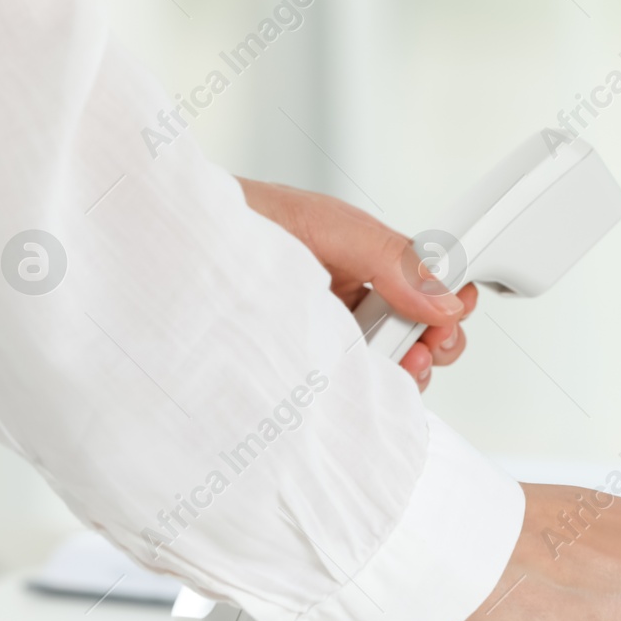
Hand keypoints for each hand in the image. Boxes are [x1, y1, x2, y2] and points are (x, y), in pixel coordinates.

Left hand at [238, 178, 476, 390]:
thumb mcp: (328, 226)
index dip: (449, 304)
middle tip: (423, 350)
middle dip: (435, 344)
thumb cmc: (238, 225)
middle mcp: (350, 302)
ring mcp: (329, 339)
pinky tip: (366, 389)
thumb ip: (391, 257)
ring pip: (390, 369)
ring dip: (405, 373)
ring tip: (394, 369)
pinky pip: (353, 392)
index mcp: (364, 261)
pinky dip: (369, 395)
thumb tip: (442, 295)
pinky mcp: (307, 373)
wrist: (169, 254)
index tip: (451, 317)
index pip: (428, 287)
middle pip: (419, 334)